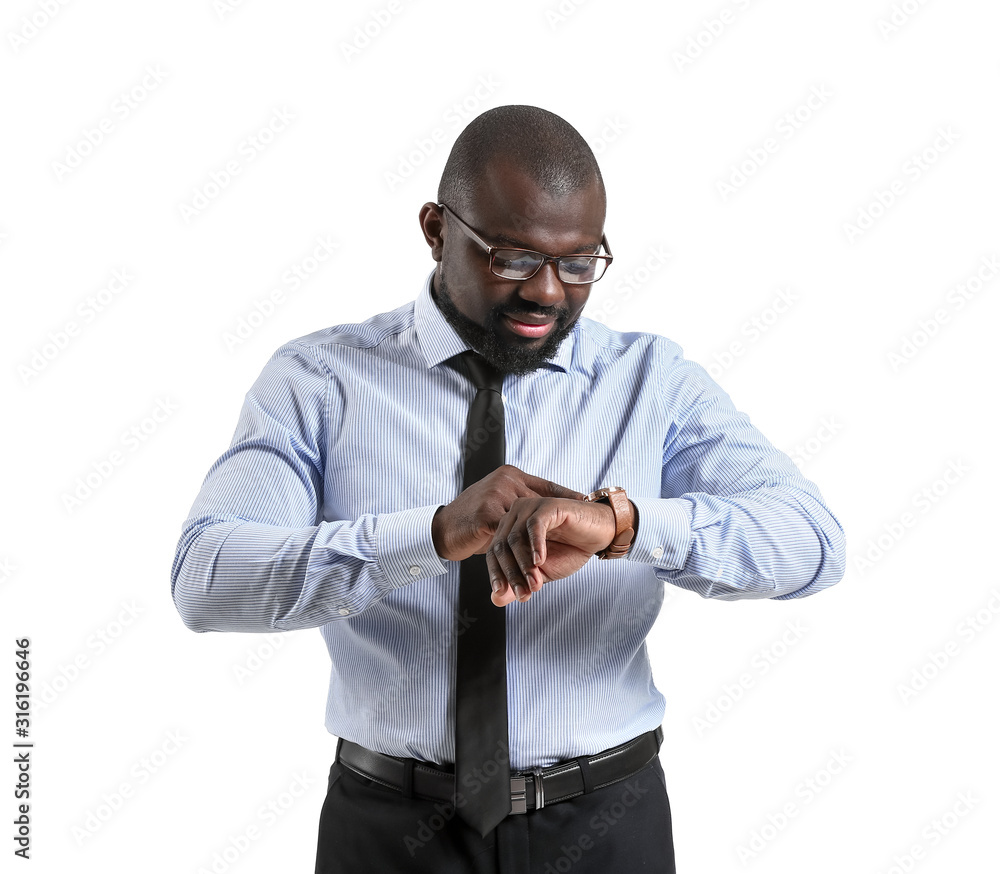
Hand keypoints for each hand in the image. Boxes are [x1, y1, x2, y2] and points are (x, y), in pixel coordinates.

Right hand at [431, 465, 584, 562]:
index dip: (569, 495)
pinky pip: (513, 539)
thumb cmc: (472, 521)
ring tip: (570, 550)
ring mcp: (497, 495)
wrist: (441, 528)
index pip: (548, 486)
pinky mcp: (488, 515)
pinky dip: (525, 554)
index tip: (590, 504)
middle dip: (563, 520)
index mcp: (512, 476)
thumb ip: (520, 508)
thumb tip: (547, 516)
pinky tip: (537, 566)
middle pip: (542, 506)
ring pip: (528, 527)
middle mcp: (506, 481)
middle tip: (586, 529)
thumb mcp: (500, 507)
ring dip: (541, 547)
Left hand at [486, 497, 621, 605]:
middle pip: (502, 546)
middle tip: (522, 595)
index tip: (500, 594)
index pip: (494, 552)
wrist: (599, 535)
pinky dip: (536, 545)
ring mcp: (530, 507)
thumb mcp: (541, 573)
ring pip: (516, 538)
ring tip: (535, 584)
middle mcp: (515, 514)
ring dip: (524, 565)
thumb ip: (518, 584)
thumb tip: (495, 600)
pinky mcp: (548, 504)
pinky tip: (540, 561)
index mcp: (509, 528)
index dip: (496, 574)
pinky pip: (535, 525)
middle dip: (511, 574)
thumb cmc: (569, 550)